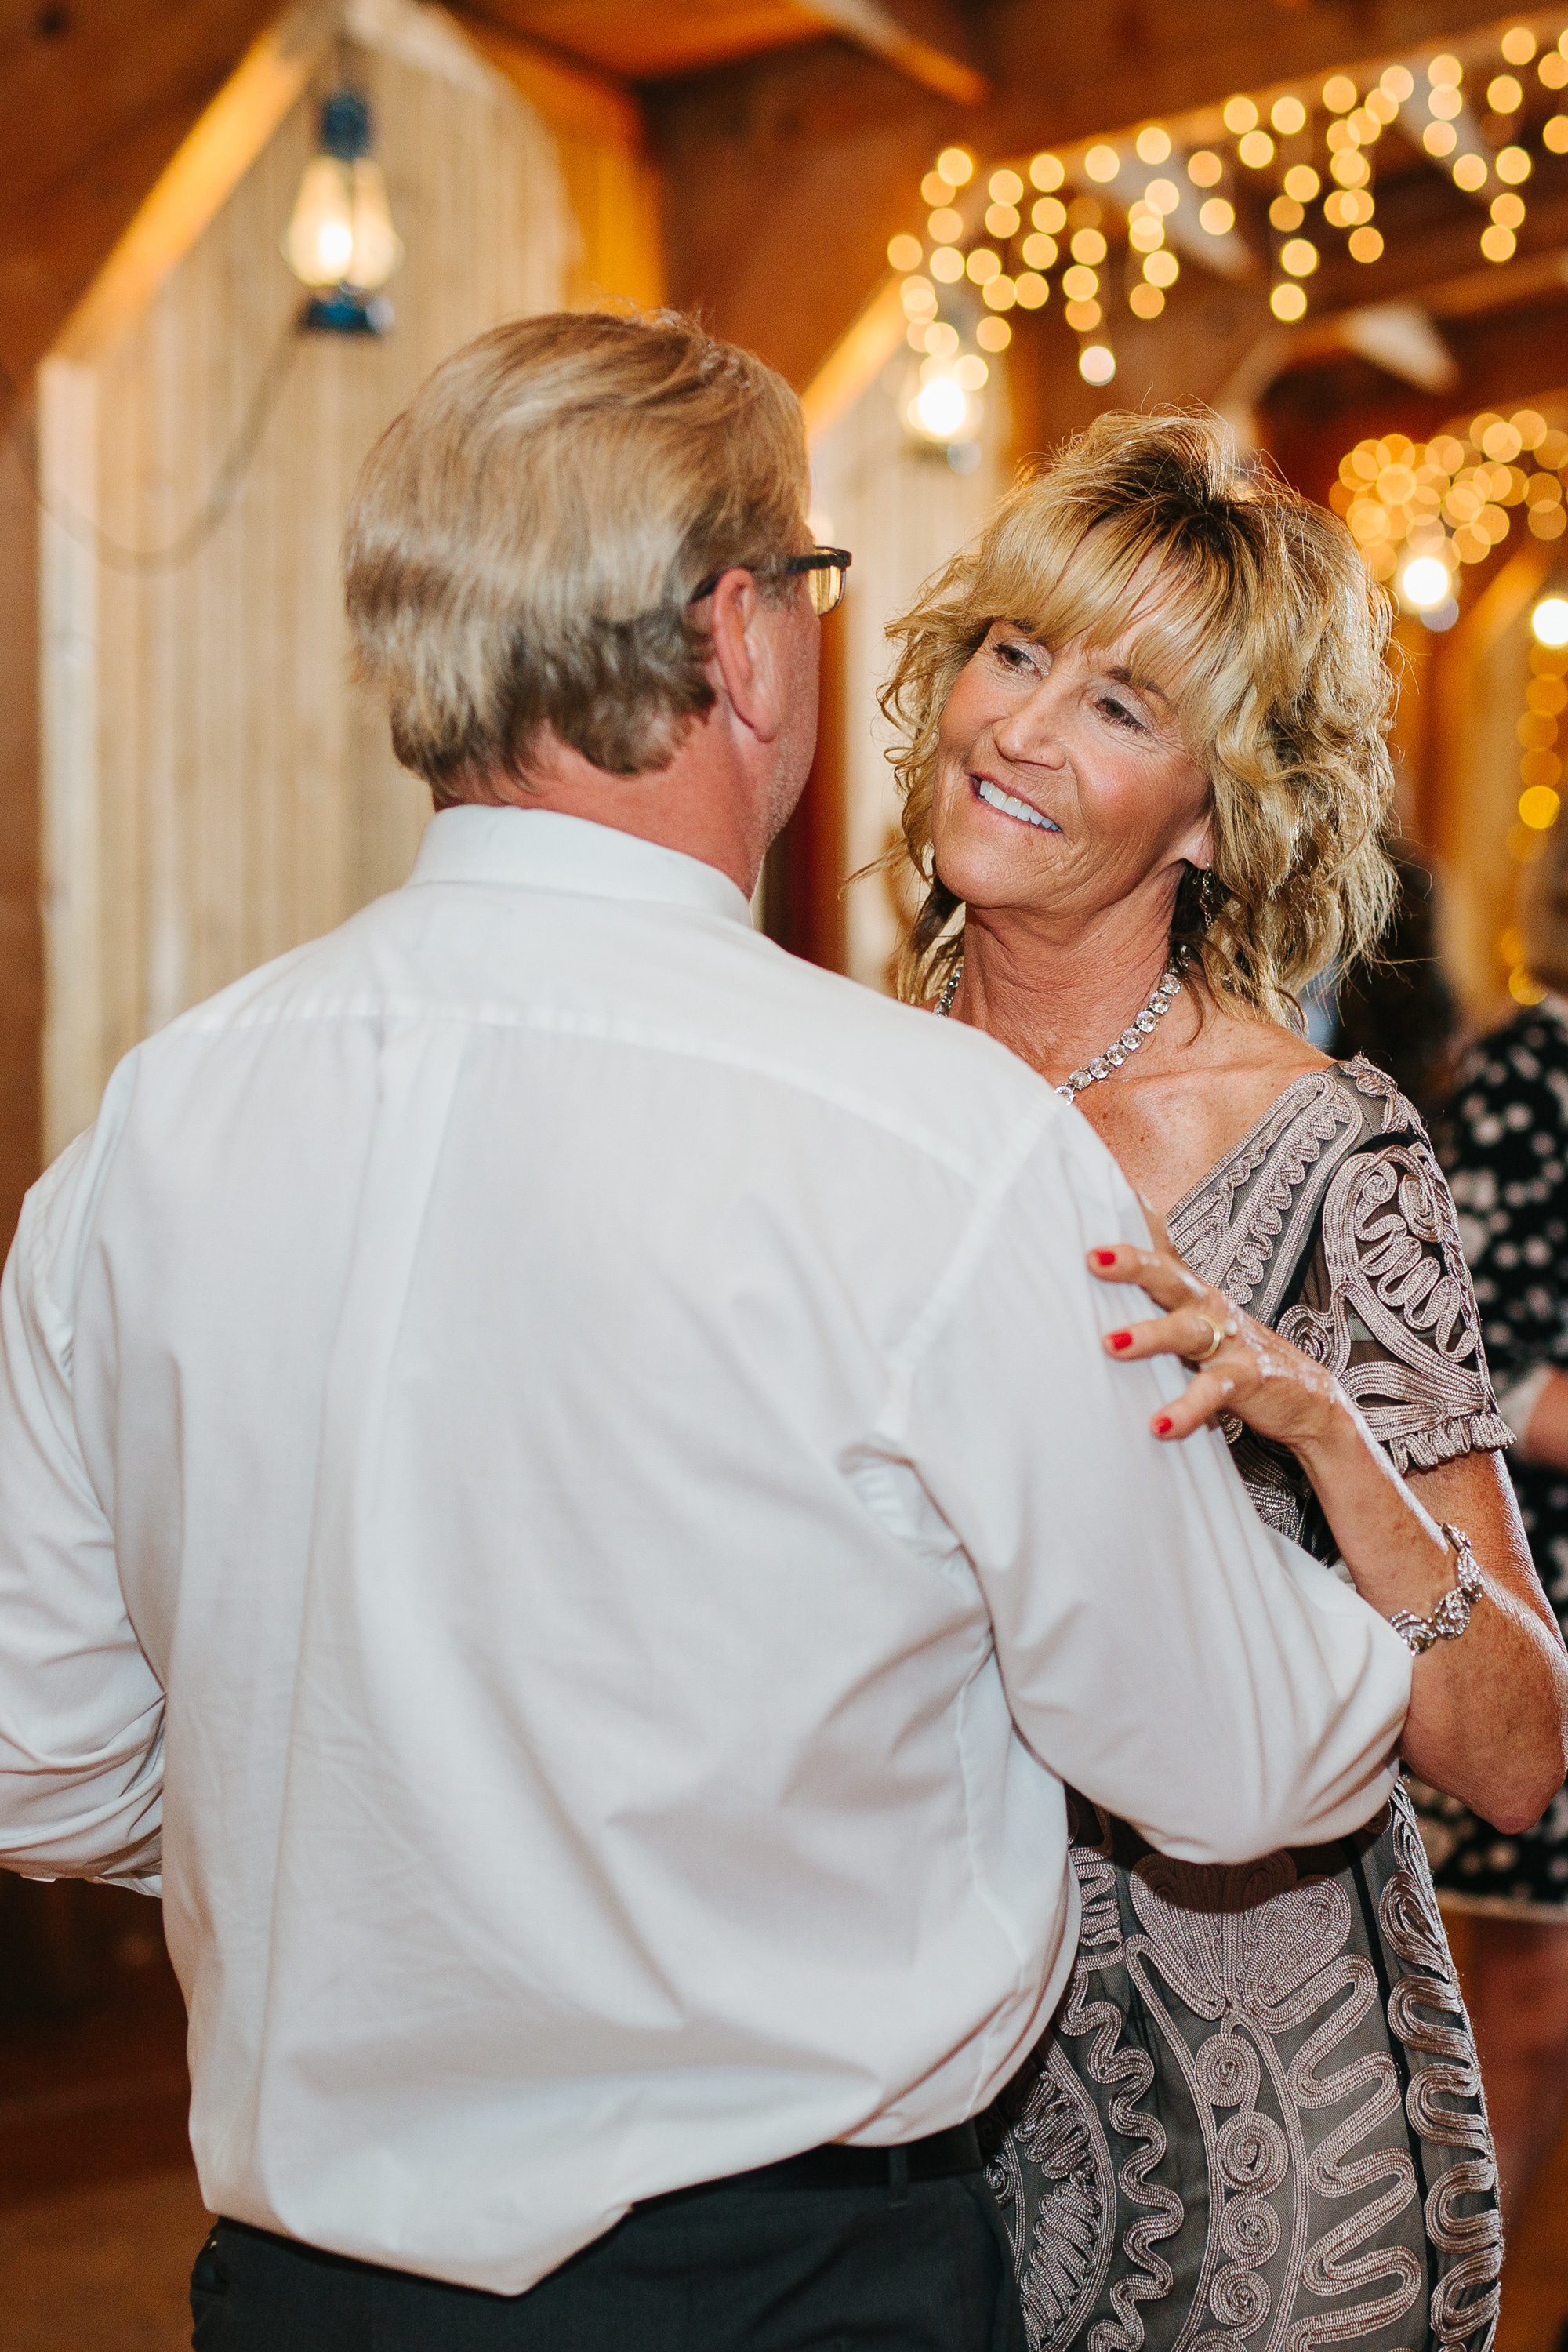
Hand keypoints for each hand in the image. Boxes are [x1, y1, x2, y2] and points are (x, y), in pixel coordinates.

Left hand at [1088, 1205, 1351, 1461]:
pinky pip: (1210, 1392)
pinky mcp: (1246, 1378)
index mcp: (1192, 1293)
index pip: (1159, 1253)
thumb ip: (1153, 1313)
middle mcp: (1208, 1307)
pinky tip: (1159, 1425)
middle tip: (1094, 1258)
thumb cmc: (1233, 1358)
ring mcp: (1229, 1341)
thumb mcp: (1194, 1328)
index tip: (1101, 1202)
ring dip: (1149, 1335)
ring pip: (1186, 1330)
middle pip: (1169, 1276)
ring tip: (1111, 1344)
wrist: (1306, 1398)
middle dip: (1133, 1264)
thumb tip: (1094, 1310)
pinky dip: (1185, 1409)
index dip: (1134, 1227)